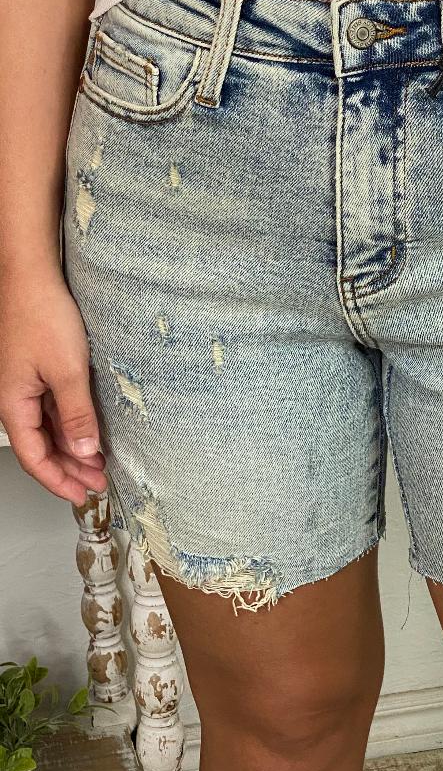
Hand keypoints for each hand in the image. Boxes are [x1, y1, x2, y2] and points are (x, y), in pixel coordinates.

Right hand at [0, 267, 107, 504]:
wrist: (32, 276)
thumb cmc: (41, 314)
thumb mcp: (67, 371)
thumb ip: (77, 413)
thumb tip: (85, 449)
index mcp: (13, 404)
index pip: (34, 457)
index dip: (58, 480)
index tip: (83, 494)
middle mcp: (16, 399)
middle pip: (42, 446)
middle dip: (71, 468)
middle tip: (100, 481)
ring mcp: (28, 385)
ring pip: (50, 428)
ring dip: (75, 447)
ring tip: (101, 461)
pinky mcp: (40, 371)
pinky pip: (55, 408)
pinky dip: (73, 423)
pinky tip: (92, 429)